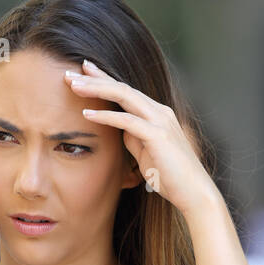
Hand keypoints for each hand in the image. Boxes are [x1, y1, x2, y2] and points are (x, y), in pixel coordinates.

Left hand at [64, 59, 221, 220]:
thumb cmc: (170, 176)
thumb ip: (134, 137)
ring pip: (124, 96)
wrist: (193, 192)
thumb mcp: (146, 152)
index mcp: (156, 114)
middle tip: (69, 72)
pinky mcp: (157, 136)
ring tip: (73, 85)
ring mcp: (160, 121)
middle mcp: (159, 112)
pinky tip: (87, 113)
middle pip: (122, 87)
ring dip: (97, 89)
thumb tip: (119, 129)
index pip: (125, 91)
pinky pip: (127, 121)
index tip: (82, 72)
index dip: (103, 79)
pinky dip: (106, 116)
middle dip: (95, 78)